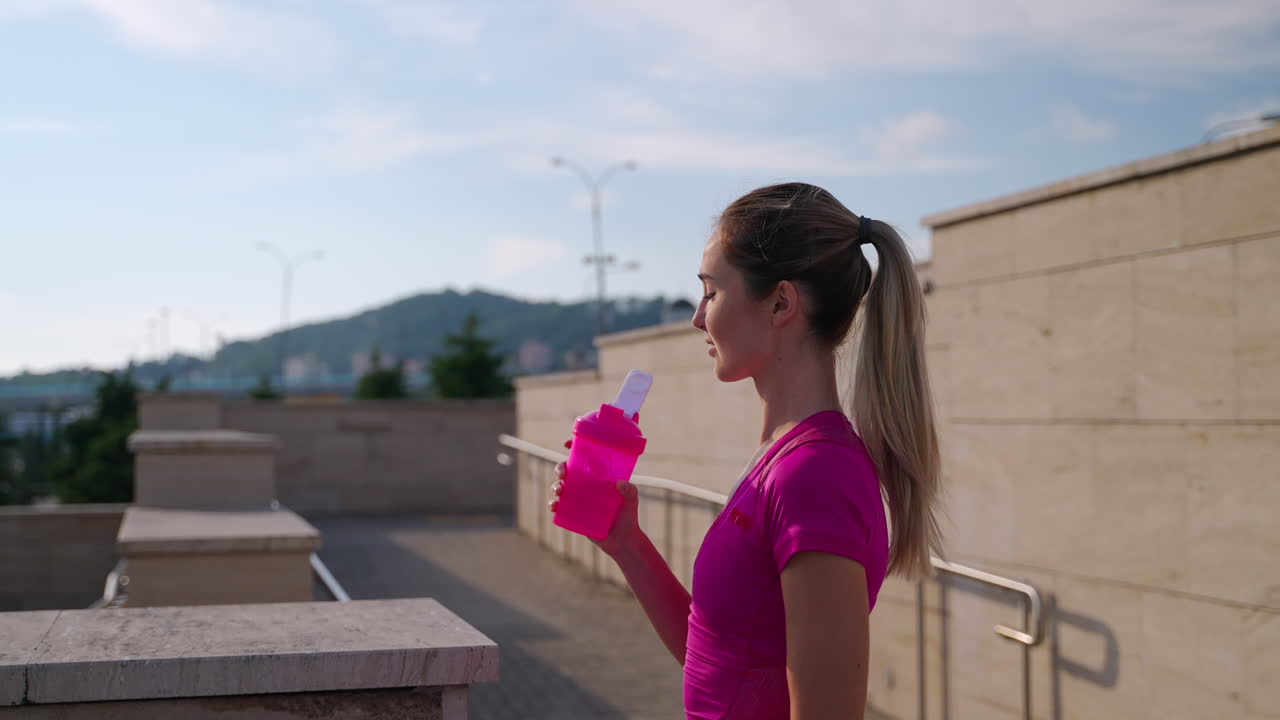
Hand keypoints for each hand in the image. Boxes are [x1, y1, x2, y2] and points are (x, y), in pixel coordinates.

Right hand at [548, 438, 642, 558]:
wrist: (622, 541)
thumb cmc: (628, 517)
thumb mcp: (632, 501)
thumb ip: (630, 491)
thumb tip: (621, 483)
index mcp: (598, 477)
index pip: (584, 458)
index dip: (574, 448)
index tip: (567, 444)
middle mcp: (586, 485)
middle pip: (568, 470)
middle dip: (560, 468)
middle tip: (563, 473)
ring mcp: (578, 499)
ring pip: (560, 487)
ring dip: (555, 486)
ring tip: (560, 490)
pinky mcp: (573, 514)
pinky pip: (559, 507)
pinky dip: (553, 504)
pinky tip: (555, 505)